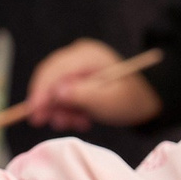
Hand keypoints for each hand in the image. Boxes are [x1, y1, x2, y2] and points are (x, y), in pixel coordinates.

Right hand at [23, 38, 163, 128]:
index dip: (42, 91)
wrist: (146, 100)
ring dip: (61, 110)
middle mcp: (78, 56)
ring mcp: (77, 67)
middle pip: (50, 78)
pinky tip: (80, 120)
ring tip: (77, 123)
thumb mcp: (107, 101)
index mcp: (87, 55)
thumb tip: (56, 93)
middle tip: (50, 124)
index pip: (55, 70)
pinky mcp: (77, 78)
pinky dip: (68, 109)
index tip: (34, 112)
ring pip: (54, 89)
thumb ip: (82, 96)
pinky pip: (62, 95)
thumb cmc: (130, 99)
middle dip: (49, 104)